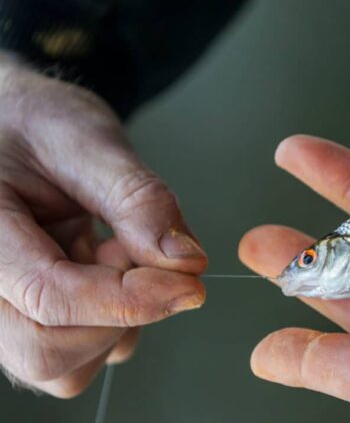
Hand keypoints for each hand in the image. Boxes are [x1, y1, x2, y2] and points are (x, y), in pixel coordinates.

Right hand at [0, 58, 206, 396]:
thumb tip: (187, 261)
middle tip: (139, 250)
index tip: (191, 284)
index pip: (49, 297)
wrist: (13, 129)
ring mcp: (0, 312)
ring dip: (118, 318)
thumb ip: (136, 198)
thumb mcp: (86, 140)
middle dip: (120, 312)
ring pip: (65, 365)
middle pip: (48, 352)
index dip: (129, 300)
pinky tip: (109, 264)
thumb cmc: (34, 125)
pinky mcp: (28, 321)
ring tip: (116, 246)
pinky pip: (79, 355)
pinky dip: (114, 321)